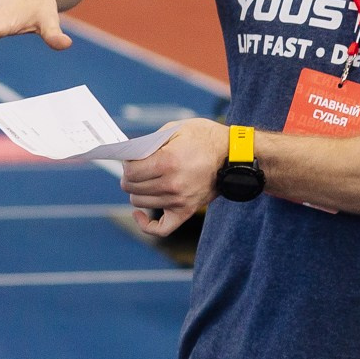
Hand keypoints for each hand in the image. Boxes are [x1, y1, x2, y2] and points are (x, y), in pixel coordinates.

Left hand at [120, 120, 228, 237]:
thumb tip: (129, 154)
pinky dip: (146, 225)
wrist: (232, 155)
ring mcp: (179, 200)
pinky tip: (139, 214)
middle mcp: (172, 184)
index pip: (131, 172)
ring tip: (144, 181)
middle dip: (129, 176)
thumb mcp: (175, 129)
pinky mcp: (186, 211)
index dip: (126, 164)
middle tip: (137, 168)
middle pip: (132, 187)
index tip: (130, 159)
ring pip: (140, 202)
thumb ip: (149, 142)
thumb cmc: (204, 138)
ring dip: (137, 191)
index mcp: (168, 162)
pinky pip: (160, 229)